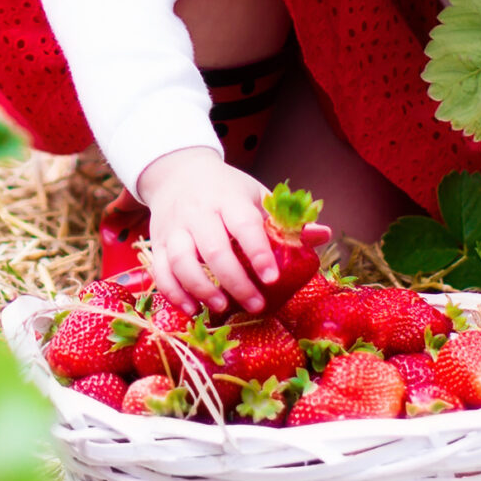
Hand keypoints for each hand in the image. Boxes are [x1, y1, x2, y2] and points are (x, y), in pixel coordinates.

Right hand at [133, 147, 331, 314]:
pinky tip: (193, 308)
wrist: (178, 172)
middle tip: (255, 304)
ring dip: (202, 289)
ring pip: (181, 262)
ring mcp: (174, 228)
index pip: (244, 226)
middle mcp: (198, 212)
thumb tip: (323, 235)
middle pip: (213, 250)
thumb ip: (284, 220)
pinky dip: (173, 293)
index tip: (272, 278)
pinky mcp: (157, 243)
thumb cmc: (225, 189)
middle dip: (235, 281)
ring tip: (223, 307)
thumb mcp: (255, 195)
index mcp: (229, 198)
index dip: (259, 252)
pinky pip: (160, 271)